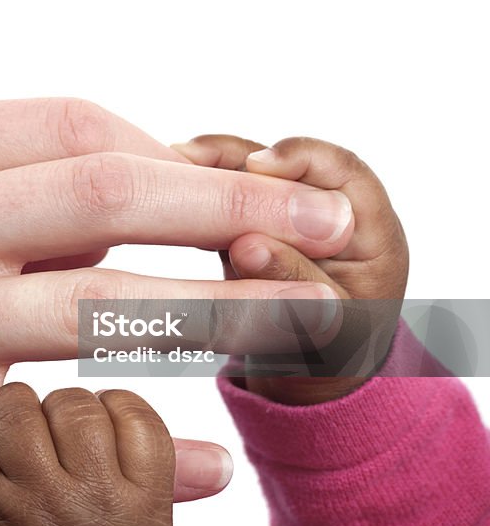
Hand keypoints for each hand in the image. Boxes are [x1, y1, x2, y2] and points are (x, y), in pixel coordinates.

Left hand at [0, 383, 174, 525]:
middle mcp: (92, 503)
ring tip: (12, 417)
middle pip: (76, 409)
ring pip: (21, 413)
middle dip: (61, 406)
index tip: (99, 417)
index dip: (112, 405)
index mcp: (142, 507)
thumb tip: (225, 460)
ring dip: (12, 405)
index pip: (135, 416)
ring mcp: (35, 505)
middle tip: (52, 423)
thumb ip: (172, 483)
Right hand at [173, 135, 407, 403]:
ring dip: (203, 168)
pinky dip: (189, 189)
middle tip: (187, 157)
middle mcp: (326, 209)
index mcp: (368, 230)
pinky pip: (219, 197)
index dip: (299, 158)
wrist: (316, 369)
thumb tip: (247, 246)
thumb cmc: (332, 348)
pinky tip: (156, 189)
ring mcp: (283, 214)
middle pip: (281, 163)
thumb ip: (291, 281)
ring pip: (243, 173)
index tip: (257, 166)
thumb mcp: (323, 329)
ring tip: (164, 165)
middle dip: (232, 156)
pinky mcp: (248, 222)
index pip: (341, 169)